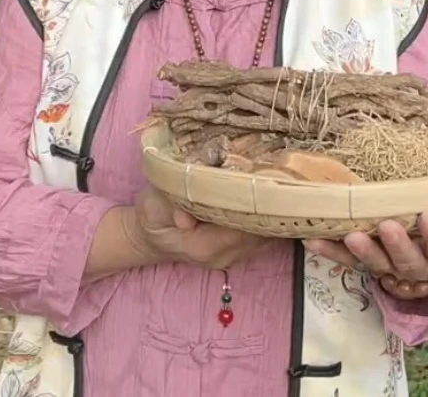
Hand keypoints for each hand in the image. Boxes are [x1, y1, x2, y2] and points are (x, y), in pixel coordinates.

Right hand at [127, 186, 270, 269]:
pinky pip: (264, 232)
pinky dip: (269, 213)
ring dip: (273, 208)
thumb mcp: (151, 206)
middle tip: (276, 172)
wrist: (152, 235)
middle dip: (269, 204)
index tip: (261, 180)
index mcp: (205, 247)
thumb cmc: (152, 217)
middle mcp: (226, 255)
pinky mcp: (242, 248)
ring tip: (276, 179)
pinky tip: (269, 192)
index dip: (255, 206)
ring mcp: (236, 254)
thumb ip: (168, 208)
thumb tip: (185, 218)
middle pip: (261, 231)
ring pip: (268, 232)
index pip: (242, 229)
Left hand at [304, 181, 427, 298]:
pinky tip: (309, 239)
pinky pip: (344, 259)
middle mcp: (415, 264)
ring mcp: (388, 264)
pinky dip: (327, 250)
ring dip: (361, 251)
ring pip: (375, 263)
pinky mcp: (364, 261)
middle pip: (406, 260)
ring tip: (351, 236)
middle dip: (396, 244)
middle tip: (386, 225)